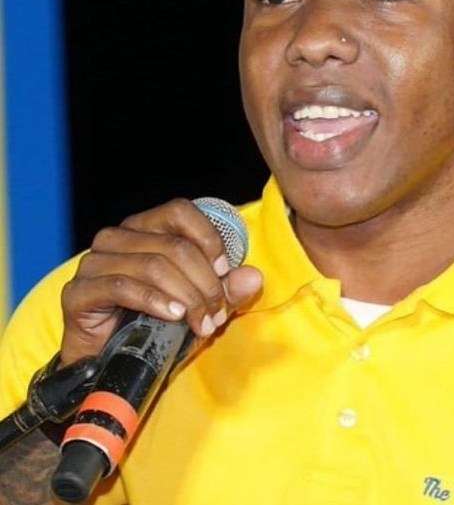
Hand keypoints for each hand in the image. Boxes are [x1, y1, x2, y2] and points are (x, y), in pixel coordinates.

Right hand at [59, 198, 262, 365]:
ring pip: (153, 265)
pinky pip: (122, 286)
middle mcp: (117, 237)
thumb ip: (227, 290)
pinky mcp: (78, 291)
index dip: (209, 238)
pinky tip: (173, 316)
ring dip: (186, 296)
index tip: (226, 271)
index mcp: (145, 228)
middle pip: (174, 245)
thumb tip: (254, 277)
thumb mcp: (201, 305)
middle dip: (205, 282)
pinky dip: (154, 301)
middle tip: (217, 313)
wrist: (111, 363)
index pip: (180, 211)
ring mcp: (94, 262)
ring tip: (202, 322)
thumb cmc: (157, 325)